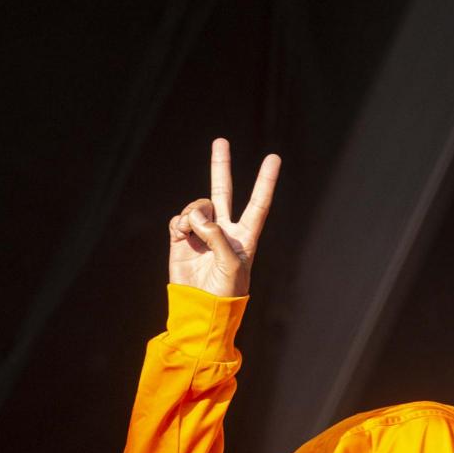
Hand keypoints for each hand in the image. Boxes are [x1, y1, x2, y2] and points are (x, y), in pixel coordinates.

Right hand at [167, 137, 280, 297]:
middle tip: (221, 141)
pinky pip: (179, 219)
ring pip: (198, 206)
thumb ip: (217, 236)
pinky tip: (183, 234)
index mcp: (244, 238)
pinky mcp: (182, 239)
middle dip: (221, 167)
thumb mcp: (231, 265)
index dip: (265, 182)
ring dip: (195, 213)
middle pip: (224, 192)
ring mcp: (202, 233)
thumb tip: (197, 217)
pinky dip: (181, 223)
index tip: (274, 159)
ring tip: (195, 232)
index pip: (258, 205)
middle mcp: (224, 231)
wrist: (201, 310)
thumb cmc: (225, 294)